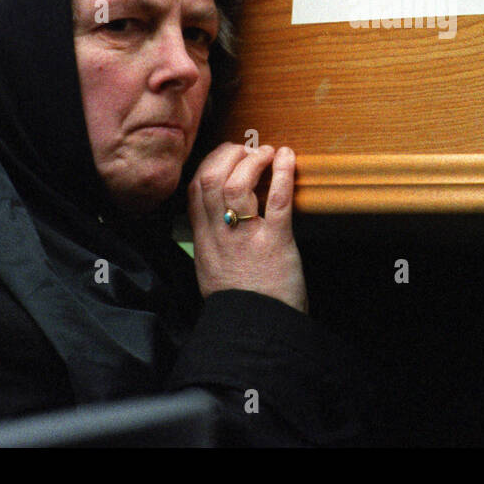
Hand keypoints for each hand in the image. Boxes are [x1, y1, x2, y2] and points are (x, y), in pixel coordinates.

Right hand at [187, 143, 307, 312]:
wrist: (257, 333)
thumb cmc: (242, 304)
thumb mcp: (213, 271)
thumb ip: (213, 243)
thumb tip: (220, 216)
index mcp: (205, 242)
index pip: (195, 190)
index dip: (210, 164)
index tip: (228, 156)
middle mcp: (220, 236)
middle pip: (213, 180)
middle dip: (231, 155)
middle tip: (251, 150)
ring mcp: (246, 238)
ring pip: (238, 184)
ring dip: (255, 160)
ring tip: (269, 153)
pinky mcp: (275, 243)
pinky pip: (276, 199)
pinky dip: (282, 173)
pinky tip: (287, 158)